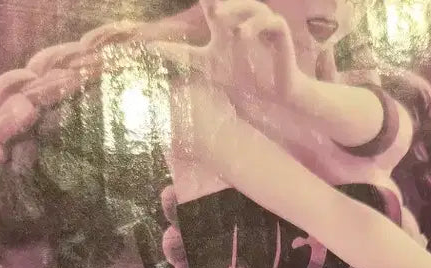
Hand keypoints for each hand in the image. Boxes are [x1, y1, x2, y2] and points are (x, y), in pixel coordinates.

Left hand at [150, 0, 302, 102]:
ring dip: (235, 9)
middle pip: (233, 0)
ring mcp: (263, 24)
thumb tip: (150, 47)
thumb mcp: (207, 65)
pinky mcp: (279, 33)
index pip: (211, 1)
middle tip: (207, 7)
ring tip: (218, 18)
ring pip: (251, 6)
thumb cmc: (244, 78)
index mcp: (227, 22)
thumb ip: (182, 54)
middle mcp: (245, 18)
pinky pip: (270, 22)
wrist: (273, 96)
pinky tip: (242, 35)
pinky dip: (256, 25)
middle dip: (220, 1)